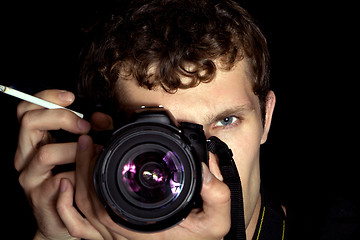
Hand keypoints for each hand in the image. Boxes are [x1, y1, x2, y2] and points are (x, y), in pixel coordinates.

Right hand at [14, 89, 99, 239]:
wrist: (60, 217)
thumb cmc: (72, 179)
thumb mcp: (80, 149)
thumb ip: (91, 131)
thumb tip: (102, 119)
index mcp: (33, 140)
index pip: (27, 108)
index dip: (47, 97)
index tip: (71, 97)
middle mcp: (25, 155)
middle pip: (29, 122)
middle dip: (61, 118)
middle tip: (84, 126)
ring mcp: (29, 176)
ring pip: (45, 153)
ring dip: (75, 151)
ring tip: (93, 153)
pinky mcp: (39, 195)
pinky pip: (59, 180)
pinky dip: (78, 176)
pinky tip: (86, 177)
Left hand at [58, 134, 230, 239]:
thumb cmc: (199, 239)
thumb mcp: (217, 219)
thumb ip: (216, 193)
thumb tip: (203, 168)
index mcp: (142, 226)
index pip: (104, 199)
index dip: (91, 170)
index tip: (93, 144)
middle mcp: (123, 233)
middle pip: (85, 200)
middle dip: (80, 166)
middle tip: (84, 140)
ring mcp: (117, 235)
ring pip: (80, 211)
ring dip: (75, 180)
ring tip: (81, 153)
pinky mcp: (117, 233)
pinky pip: (81, 226)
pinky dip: (68, 208)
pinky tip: (68, 187)